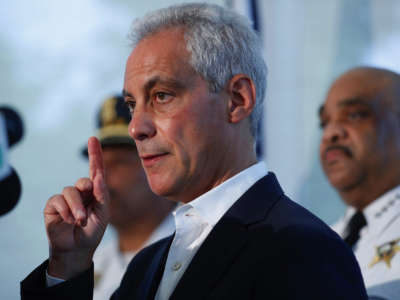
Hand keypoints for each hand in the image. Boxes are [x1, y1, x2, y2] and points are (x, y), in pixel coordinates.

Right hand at [44, 137, 109, 278]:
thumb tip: (98, 178)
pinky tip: (68, 220)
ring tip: (80, 220)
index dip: (95, 154)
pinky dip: (65, 211)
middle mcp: (81, 192)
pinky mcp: (53, 205)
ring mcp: (67, 198)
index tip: (93, 139)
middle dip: (86, 190)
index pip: (96, 170)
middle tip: (88, 204)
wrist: (77, 248)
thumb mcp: (103, 213)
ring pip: (70, 191)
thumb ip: (102, 195)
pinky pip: (58, 200)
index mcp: (96, 192)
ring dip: (77, 208)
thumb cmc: (92, 231)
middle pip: (83, 181)